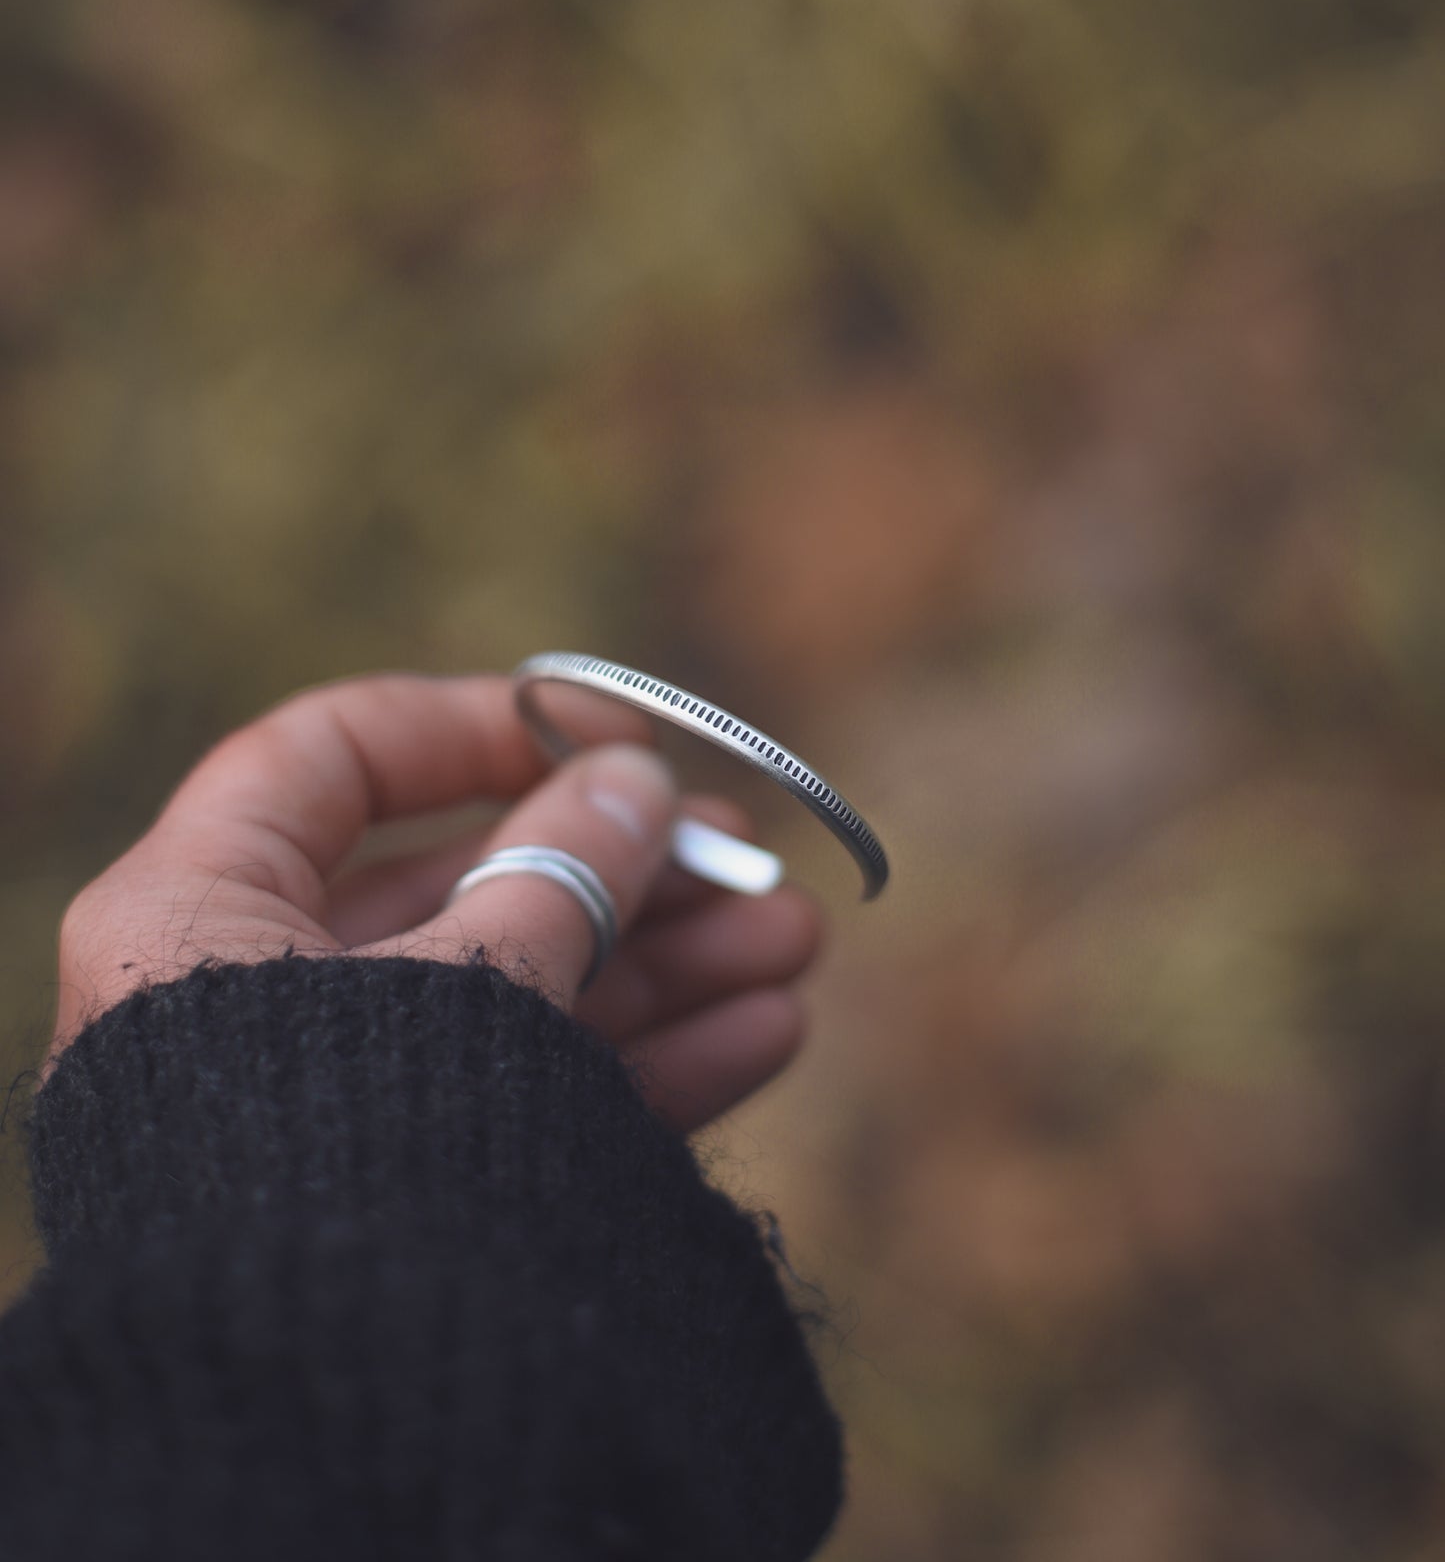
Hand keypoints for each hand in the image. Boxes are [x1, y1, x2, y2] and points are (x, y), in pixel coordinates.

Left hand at [54, 673, 823, 1131]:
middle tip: (746, 854)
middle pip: (460, 886)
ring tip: (793, 940)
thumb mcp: (475, 973)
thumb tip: (634, 782)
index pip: (327, 761)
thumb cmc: (360, 1144)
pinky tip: (765, 1030)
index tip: (605, 736)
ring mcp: (335, 1105)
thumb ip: (563, 865)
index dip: (469, 728)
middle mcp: (252, 1000)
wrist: (335, 1405)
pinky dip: (643, 1064)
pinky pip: (527, 1099)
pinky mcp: (403, 1193)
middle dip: (620, 869)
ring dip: (663, 965)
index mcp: (198, 911)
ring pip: (515, 996)